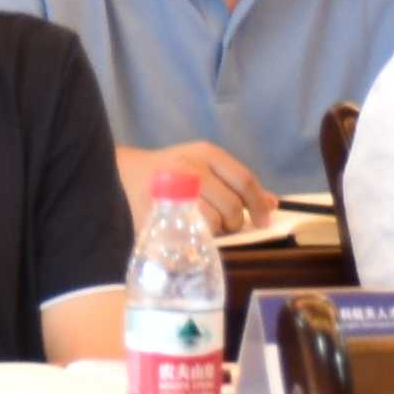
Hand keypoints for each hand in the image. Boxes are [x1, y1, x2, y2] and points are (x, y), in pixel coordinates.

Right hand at [129, 137, 276, 231]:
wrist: (121, 173)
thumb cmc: (171, 173)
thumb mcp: (204, 168)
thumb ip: (236, 184)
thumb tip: (272, 203)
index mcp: (205, 153)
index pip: (244, 180)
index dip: (258, 205)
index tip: (263, 222)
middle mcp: (190, 167)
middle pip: (231, 205)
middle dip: (234, 222)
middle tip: (224, 227)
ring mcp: (172, 189)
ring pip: (212, 222)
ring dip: (213, 232)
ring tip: (202, 228)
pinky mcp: (157, 211)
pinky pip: (189, 235)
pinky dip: (195, 240)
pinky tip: (189, 236)